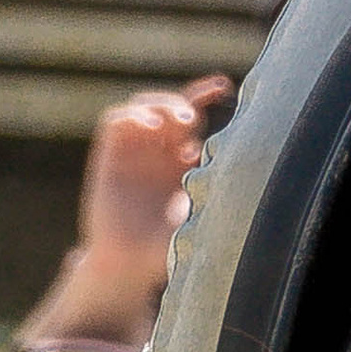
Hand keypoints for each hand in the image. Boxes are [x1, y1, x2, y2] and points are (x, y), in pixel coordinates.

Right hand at [82, 82, 227, 264]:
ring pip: (143, 107)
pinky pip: (114, 122)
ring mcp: (131, 153)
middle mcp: (156, 152)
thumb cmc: (164, 247)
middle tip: (191, 121)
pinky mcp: (107, 159)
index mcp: (179, 160)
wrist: (127, 266)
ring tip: (173, 123)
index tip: (223, 86)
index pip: (191, 115)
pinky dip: (132, 114)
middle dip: (183, 104)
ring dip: (159, 104)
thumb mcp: (198, 214)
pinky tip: (150, 125)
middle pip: (169, 107)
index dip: (204, 94)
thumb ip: (213, 191)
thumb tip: (243, 168)